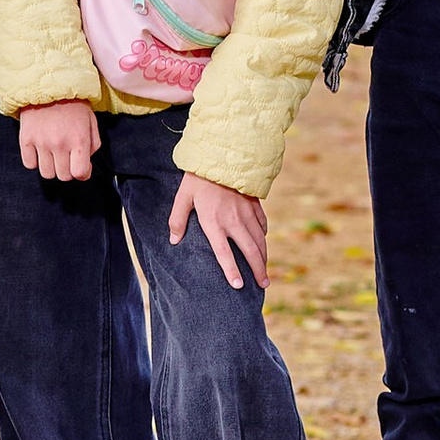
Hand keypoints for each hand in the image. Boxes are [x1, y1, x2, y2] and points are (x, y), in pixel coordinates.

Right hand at [17, 99, 99, 181]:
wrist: (48, 84)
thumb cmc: (71, 103)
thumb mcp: (91, 122)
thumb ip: (93, 146)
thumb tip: (86, 167)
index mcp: (78, 139)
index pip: (80, 173)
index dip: (82, 173)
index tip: (80, 166)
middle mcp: (60, 143)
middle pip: (63, 176)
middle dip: (67, 169)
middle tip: (66, 156)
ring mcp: (41, 142)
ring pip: (46, 173)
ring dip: (51, 167)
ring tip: (53, 153)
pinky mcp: (26, 138)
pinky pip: (29, 164)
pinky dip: (34, 160)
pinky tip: (40, 150)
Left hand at [169, 172, 268, 290]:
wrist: (220, 154)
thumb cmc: (197, 177)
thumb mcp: (183, 197)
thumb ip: (177, 220)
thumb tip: (173, 240)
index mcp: (214, 222)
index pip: (224, 253)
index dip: (231, 271)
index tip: (238, 286)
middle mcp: (233, 220)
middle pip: (249, 251)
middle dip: (257, 270)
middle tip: (263, 285)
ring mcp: (246, 212)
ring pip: (259, 240)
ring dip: (264, 258)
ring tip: (266, 273)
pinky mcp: (254, 203)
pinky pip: (262, 224)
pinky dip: (264, 236)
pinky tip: (263, 243)